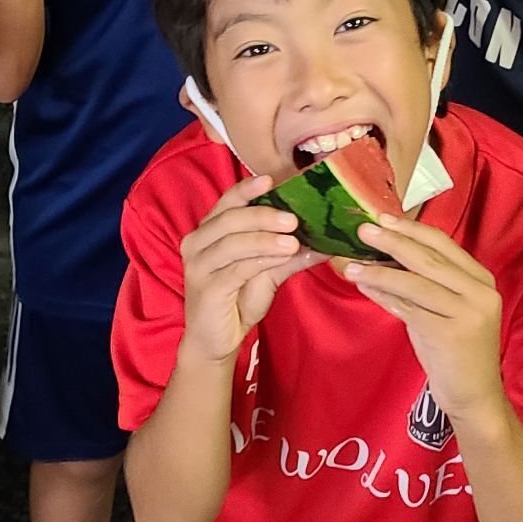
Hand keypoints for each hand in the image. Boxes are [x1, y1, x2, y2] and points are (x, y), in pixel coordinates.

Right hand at [179, 174, 320, 363]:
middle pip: (229, 219)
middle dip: (263, 216)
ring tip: (293, 241)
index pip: (226, 203)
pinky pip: (235, 268)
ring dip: (265, 239)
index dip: (246, 189)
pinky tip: (280, 258)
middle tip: (293, 219)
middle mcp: (196, 243)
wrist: (216, 342)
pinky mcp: (205, 288)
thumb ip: (289, 255)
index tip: (270, 180)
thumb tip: (325, 242)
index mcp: (208, 232)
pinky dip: (260, 260)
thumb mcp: (267, 274)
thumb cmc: (237, 301)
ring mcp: (198, 266)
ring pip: (232, 242)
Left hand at [343, 216, 507, 428]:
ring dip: (380, 272)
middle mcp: (480, 292)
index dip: (412, 230)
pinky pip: (409, 308)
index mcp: (481, 280)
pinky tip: (365, 288)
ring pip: (415, 283)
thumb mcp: (446, 310)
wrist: (475, 396)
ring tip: (352, 265)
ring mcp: (468, 313)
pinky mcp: (450, 333)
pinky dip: (384, 296)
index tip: (383, 218)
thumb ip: (424, 283)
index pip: (443, 244)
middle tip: (363, 230)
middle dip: (393, 242)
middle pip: (429, 259)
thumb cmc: (456, 350)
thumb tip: (382, 257)